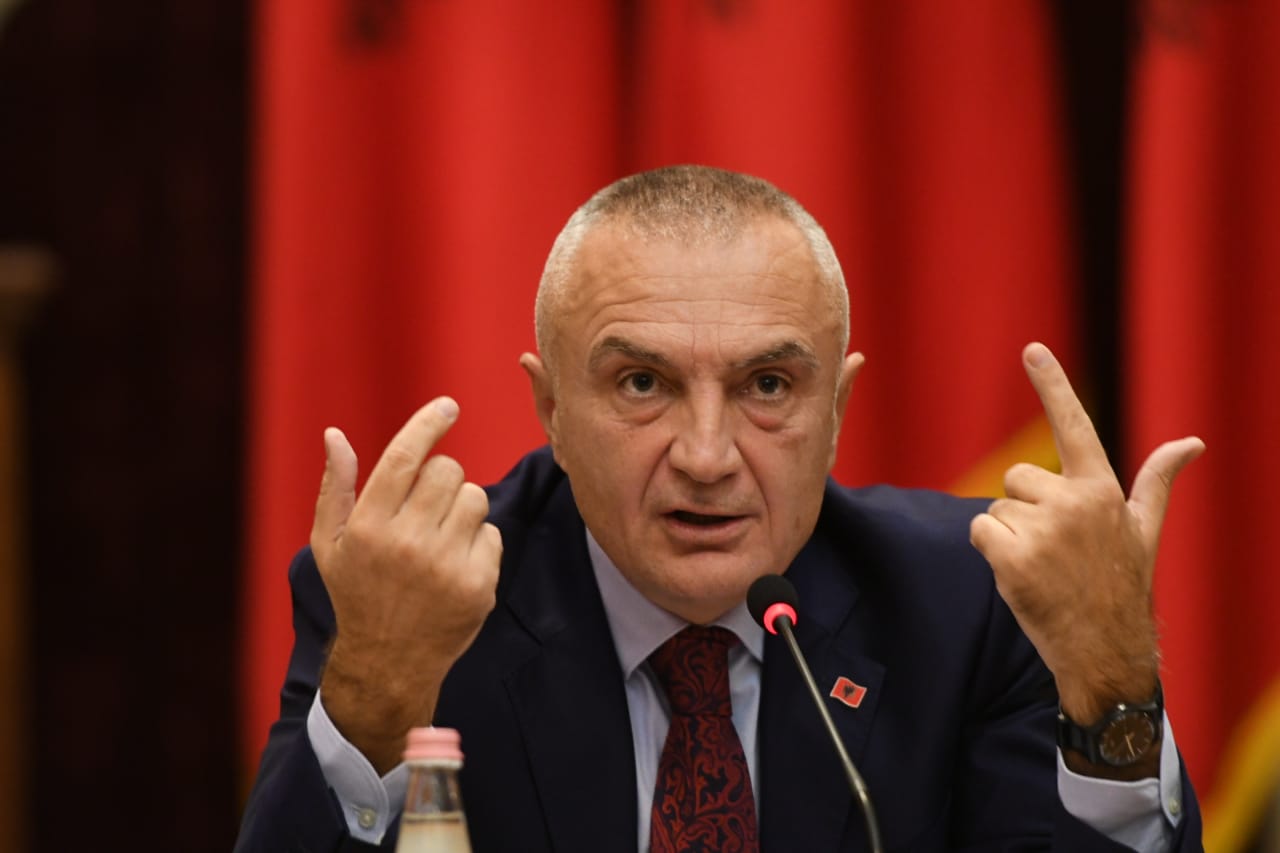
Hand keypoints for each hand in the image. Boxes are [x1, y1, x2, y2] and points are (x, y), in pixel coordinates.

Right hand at [311, 398, 501, 771]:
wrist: (388, 662)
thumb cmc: (357, 593)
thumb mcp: (331, 544)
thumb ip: (335, 487)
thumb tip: (335, 434)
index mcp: (368, 527)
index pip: (405, 457)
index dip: (429, 424)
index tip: (449, 405)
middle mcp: (407, 544)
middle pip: (448, 471)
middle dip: (441, 478)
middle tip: (428, 504)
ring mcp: (446, 566)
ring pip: (475, 498)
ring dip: (462, 507)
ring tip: (440, 536)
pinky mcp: (478, 586)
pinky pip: (493, 533)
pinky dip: (479, 542)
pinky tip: (455, 565)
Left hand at [969, 344, 1202, 728]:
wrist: (1106, 650)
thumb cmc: (1122, 586)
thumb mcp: (1144, 530)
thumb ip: (1157, 481)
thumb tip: (1193, 443)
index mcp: (1103, 490)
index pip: (1073, 426)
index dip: (1052, 384)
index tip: (1031, 348)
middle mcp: (1075, 503)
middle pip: (1016, 479)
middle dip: (1025, 510)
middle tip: (1054, 549)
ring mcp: (1044, 532)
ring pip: (996, 509)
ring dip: (1009, 537)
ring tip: (1043, 568)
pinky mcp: (1013, 559)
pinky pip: (978, 532)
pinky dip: (989, 553)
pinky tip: (1020, 577)